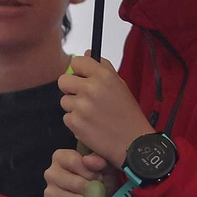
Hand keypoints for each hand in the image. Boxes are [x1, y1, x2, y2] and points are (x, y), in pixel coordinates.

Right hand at [43, 148, 116, 196]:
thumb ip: (98, 159)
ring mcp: (49, 193)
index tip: (100, 177)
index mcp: (60, 157)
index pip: (74, 162)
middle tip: (100, 191)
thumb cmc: (99, 179)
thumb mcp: (104, 165)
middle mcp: (51, 173)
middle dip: (92, 189)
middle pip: (75, 183)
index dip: (91, 172)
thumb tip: (88, 160)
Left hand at [58, 52, 149, 167]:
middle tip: (83, 96)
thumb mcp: (120, 85)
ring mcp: (81, 107)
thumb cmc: (128, 114)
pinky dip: (76, 122)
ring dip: (74, 107)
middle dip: (70, 88)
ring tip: (92, 114)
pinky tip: (90, 125)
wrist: (133, 143)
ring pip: (64, 101)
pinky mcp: (75, 124)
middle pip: (63, 81)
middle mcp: (91, 89)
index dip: (79, 70)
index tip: (83, 77)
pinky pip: (67, 118)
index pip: (77, 62)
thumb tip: (87, 53)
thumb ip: (103, 67)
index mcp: (103, 76)